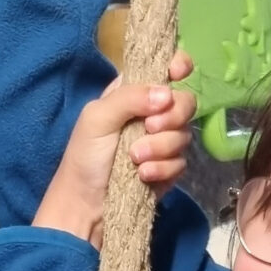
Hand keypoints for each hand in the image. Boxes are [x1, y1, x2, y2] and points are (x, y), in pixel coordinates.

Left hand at [31, 53, 196, 244]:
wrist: (86, 205)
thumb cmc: (85, 156)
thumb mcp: (97, 117)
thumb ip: (130, 97)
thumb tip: (167, 94)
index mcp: (134, 92)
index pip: (166, 68)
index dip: (178, 65)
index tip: (178, 73)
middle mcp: (152, 113)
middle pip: (185, 102)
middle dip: (171, 116)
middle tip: (148, 128)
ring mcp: (163, 142)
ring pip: (184, 135)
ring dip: (159, 148)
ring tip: (134, 159)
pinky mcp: (169, 168)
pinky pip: (181, 162)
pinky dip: (162, 169)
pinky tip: (142, 176)